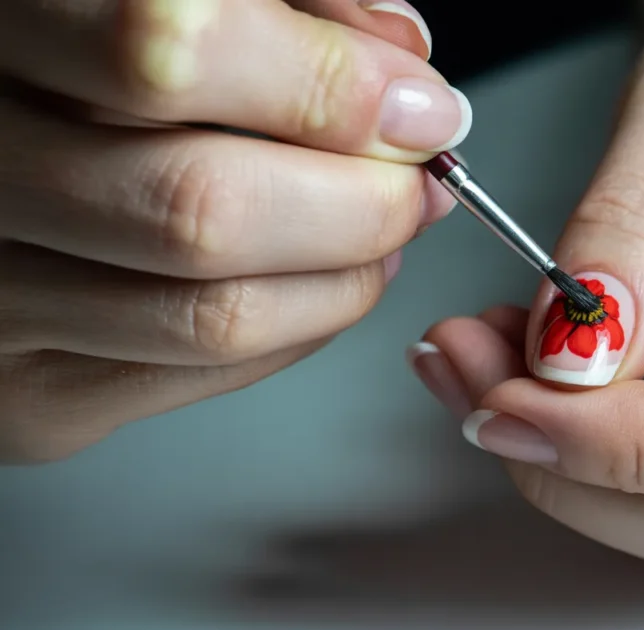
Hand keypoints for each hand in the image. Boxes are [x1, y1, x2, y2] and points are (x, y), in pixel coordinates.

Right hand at [0, 0, 469, 461]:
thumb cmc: (88, 72)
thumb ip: (292, 2)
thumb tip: (399, 60)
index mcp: (4, 25)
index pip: (172, 49)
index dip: (327, 86)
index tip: (418, 107)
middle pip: (203, 206)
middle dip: (362, 203)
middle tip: (416, 182)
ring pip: (215, 312)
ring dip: (347, 276)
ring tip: (382, 230)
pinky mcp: (26, 392)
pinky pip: (204, 373)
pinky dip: (302, 326)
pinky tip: (322, 278)